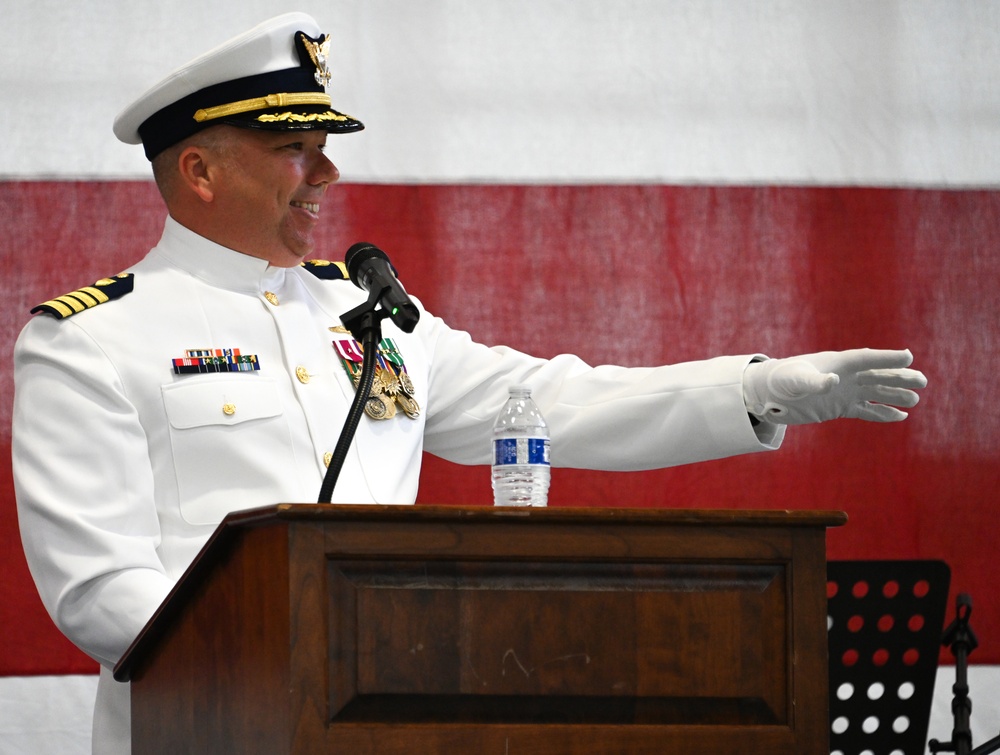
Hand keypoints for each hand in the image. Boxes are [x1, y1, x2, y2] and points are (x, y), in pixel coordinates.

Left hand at [742, 348, 926, 424]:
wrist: (768, 395)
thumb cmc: (780, 380)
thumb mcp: (795, 380)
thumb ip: (814, 381)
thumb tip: (833, 381)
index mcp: (836, 363)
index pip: (867, 359)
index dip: (887, 358)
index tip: (908, 357)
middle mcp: (843, 376)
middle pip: (877, 375)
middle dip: (899, 377)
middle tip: (922, 381)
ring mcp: (843, 392)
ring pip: (876, 393)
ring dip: (895, 396)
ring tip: (915, 400)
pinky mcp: (838, 407)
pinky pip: (866, 410)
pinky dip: (882, 414)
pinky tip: (900, 416)